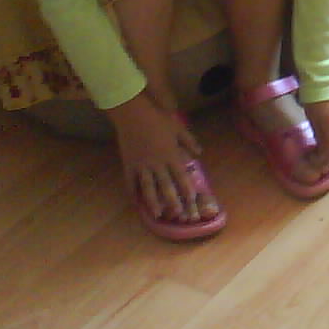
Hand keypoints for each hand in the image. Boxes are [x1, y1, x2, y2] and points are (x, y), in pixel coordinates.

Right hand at [109, 93, 209, 222]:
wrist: (133, 114)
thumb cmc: (157, 119)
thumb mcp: (178, 128)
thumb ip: (189, 141)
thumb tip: (199, 153)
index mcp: (171, 155)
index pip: (181, 176)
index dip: (187, 190)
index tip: (192, 200)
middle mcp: (157, 164)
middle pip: (166, 186)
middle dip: (173, 202)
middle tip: (178, 214)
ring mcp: (141, 166)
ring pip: (148, 188)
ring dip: (154, 203)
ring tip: (158, 214)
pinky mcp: (128, 165)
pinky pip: (131, 183)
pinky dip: (133, 194)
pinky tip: (136, 203)